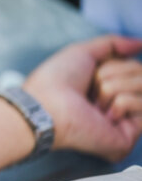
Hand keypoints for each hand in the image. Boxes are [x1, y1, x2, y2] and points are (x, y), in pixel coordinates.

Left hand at [23, 35, 141, 160]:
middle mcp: (118, 104)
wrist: (47, 104)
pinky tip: (103, 117)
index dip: (114, 63)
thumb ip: (113, 44)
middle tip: (90, 89)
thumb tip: (140, 43)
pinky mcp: (129, 137)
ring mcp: (124, 121)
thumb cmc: (56, 79)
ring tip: (93, 105)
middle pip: (141, 72)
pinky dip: (121, 103)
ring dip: (113, 88)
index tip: (92, 72)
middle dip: (113, 73)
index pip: (134, 66)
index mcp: (108, 87)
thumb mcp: (83, 52)